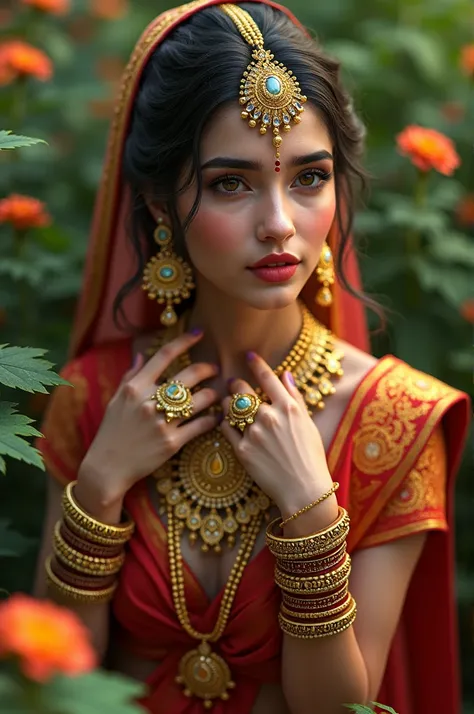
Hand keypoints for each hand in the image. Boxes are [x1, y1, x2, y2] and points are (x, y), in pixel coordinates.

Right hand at [78, 330, 218, 503]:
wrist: (107, 466)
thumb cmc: (112, 431)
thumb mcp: (116, 401)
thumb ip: (130, 376)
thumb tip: (142, 354)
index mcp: (135, 388)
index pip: (163, 356)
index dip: (184, 341)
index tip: (198, 334)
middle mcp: (149, 402)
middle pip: (189, 376)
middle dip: (207, 369)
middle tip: (214, 369)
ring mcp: (162, 422)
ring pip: (200, 400)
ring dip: (213, 394)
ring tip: (216, 394)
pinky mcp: (172, 443)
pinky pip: (201, 425)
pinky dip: (212, 419)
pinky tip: (216, 417)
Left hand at [220, 352, 333, 517]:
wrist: (304, 490)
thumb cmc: (310, 456)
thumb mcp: (308, 424)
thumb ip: (295, 398)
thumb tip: (286, 374)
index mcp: (288, 408)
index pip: (268, 378)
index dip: (256, 364)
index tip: (249, 355)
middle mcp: (269, 417)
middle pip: (242, 391)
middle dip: (235, 384)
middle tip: (233, 384)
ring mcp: (254, 434)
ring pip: (230, 408)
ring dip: (227, 404)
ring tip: (229, 405)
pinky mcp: (242, 451)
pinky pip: (225, 429)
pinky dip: (224, 423)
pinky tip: (227, 423)